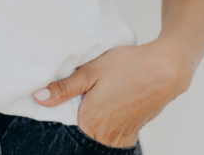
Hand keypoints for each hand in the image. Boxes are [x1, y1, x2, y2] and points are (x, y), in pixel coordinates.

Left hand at [32, 40, 193, 147]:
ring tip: (111, 94)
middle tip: (99, 89)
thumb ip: (63, 88)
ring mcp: (119, 138)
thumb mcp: (90, 71)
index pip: (68, 117)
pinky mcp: (132, 135)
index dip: (73, 101)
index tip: (83, 88)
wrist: (165, 69)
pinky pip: (113, 134)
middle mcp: (103, 135)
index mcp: (89, 121)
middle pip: (84, 126)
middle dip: (86, 110)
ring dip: (100, 117)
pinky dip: (112, 122)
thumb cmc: (128, 66)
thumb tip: (38, 97)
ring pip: (99, 131)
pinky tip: (118, 103)